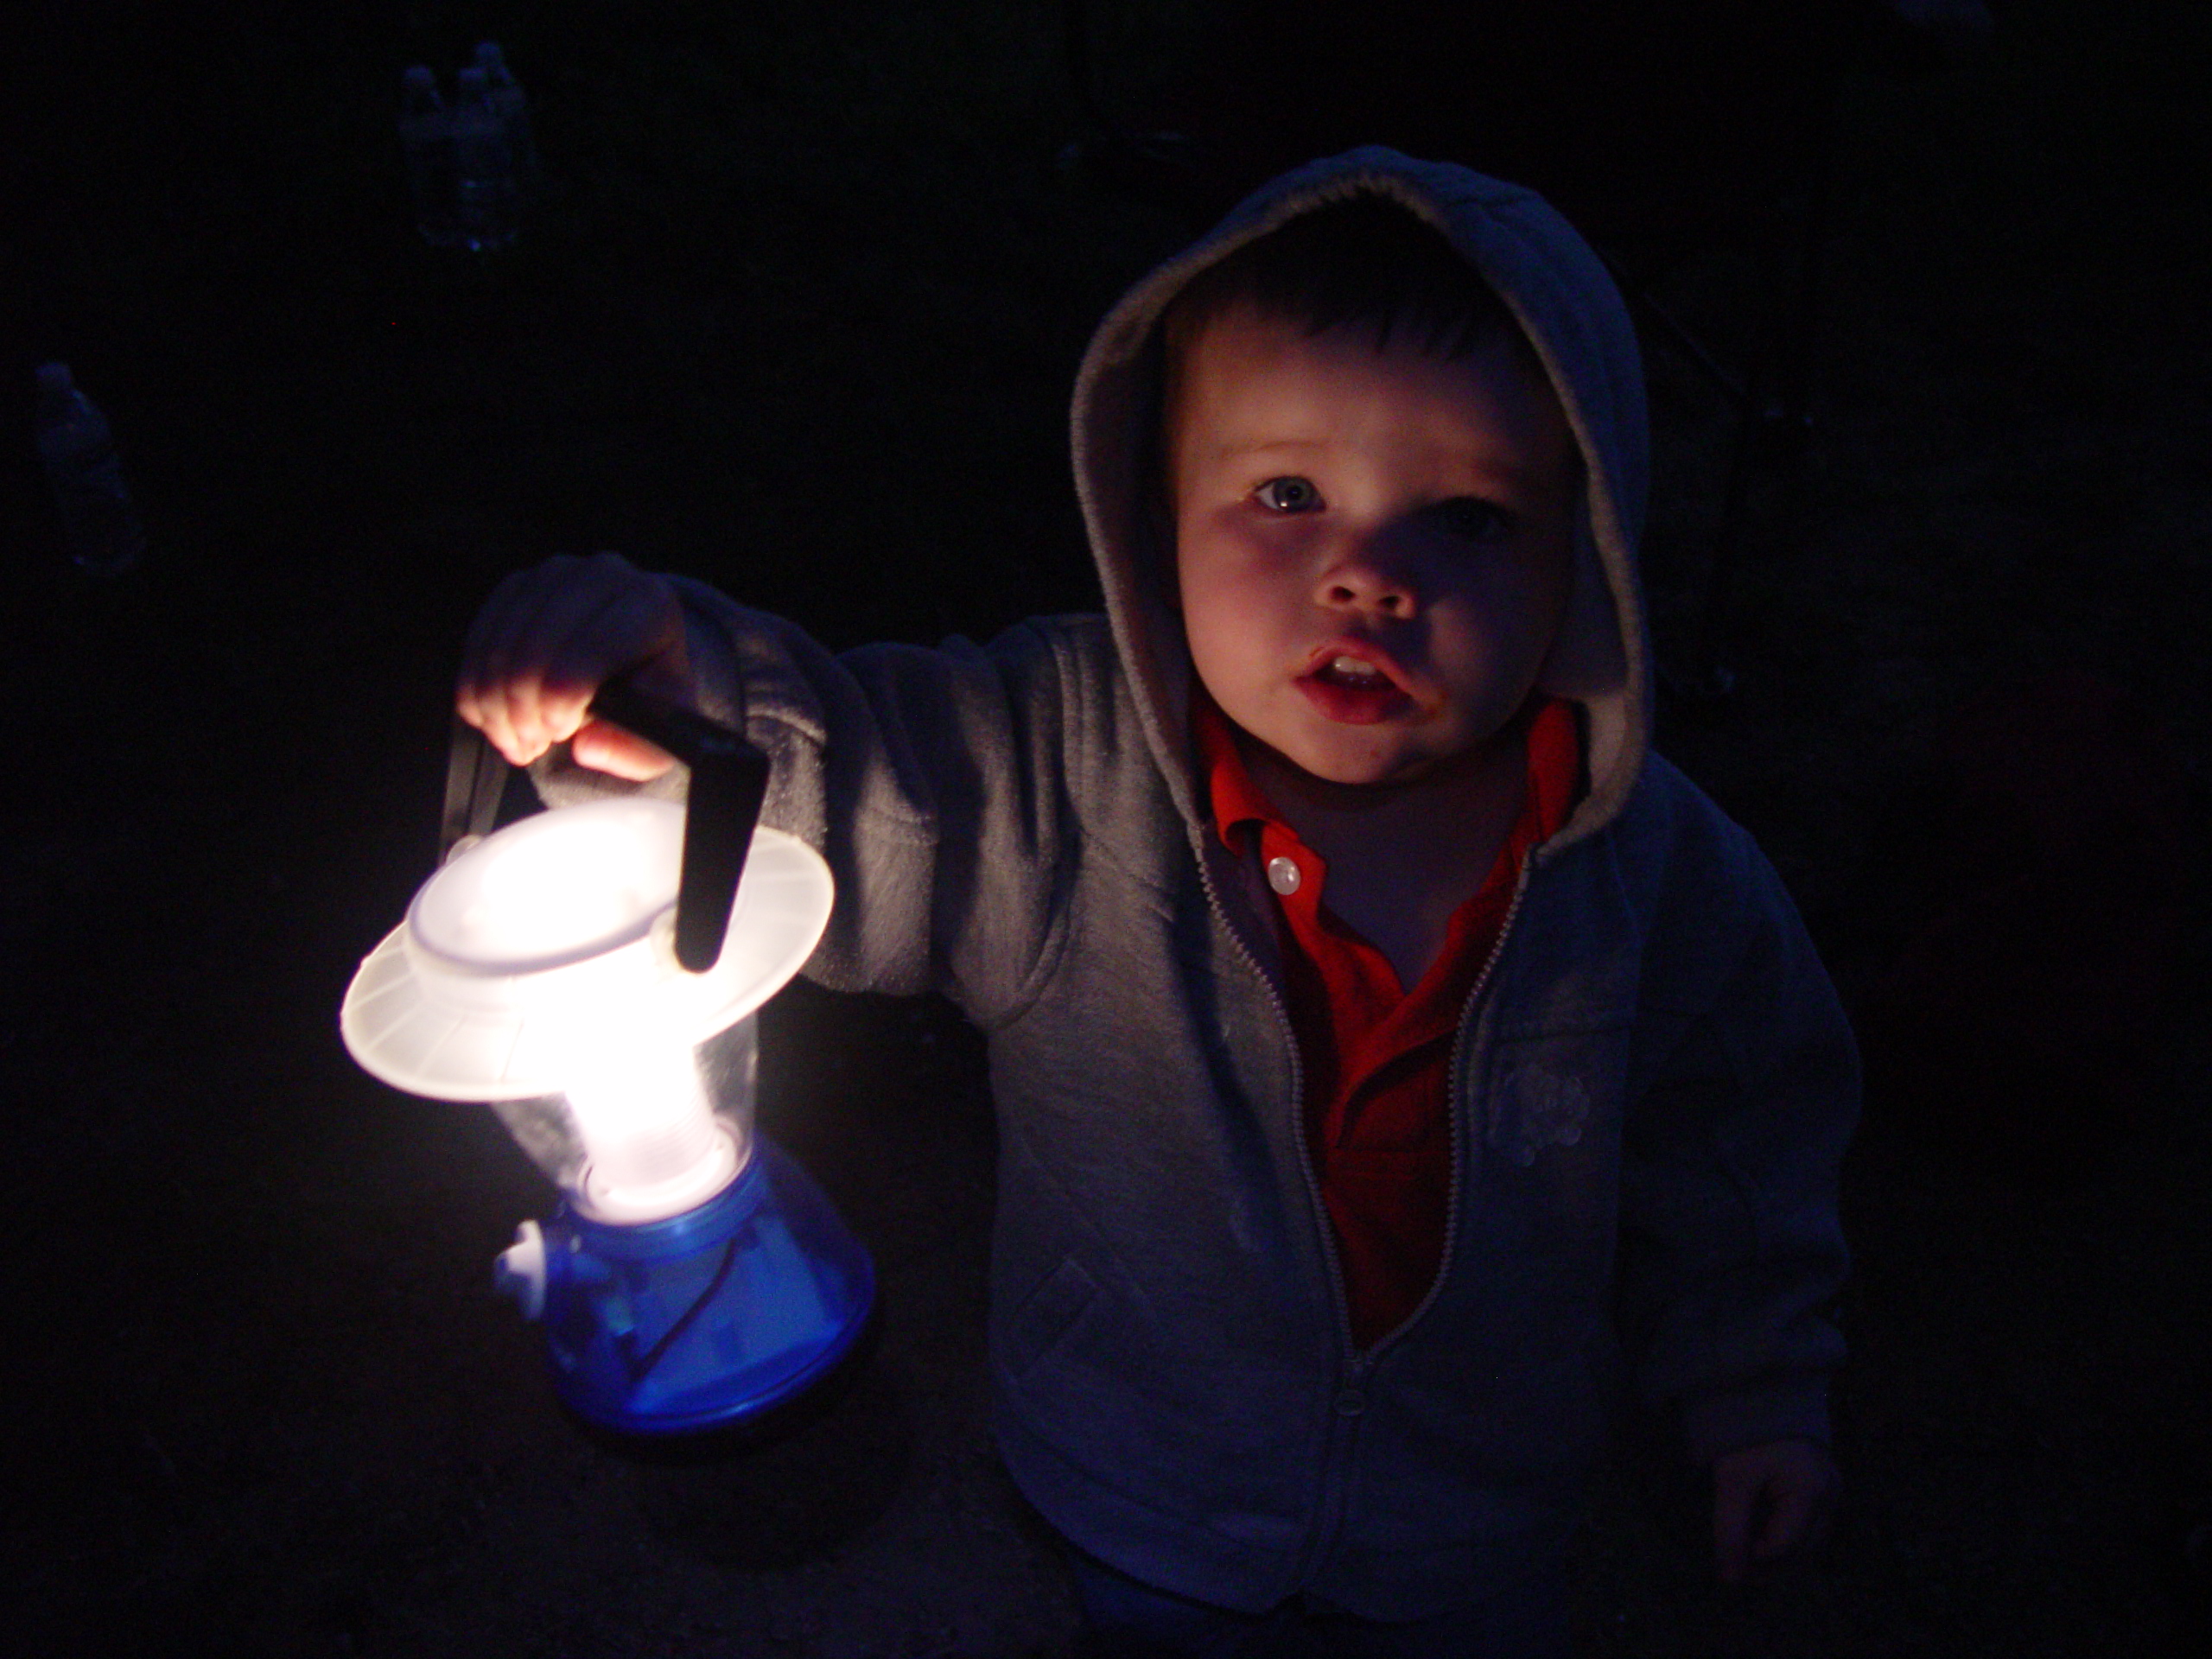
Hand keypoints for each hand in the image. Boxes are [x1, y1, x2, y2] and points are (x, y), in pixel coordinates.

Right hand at [457, 553, 687, 778]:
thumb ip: (633, 752)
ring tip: (515, 741)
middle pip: (539, 643)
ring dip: (496, 704)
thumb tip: (587, 747)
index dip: (564, 696)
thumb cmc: (649, 700)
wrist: (632, 663)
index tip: (557, 733)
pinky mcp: (517, 586)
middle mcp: (603, 575)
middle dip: (524, 706)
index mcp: (651, 604)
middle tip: (529, 747)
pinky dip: (476, 688)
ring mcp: (554, 574)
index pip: (593, 646)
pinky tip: (493, 719)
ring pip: (502, 644)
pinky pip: (479, 640)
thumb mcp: (659, 736)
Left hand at [1711, 1438, 1837, 1585]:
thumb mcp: (1732, 1478)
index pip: (1783, 1546)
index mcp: (1812, 1490)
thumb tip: (1729, 1579)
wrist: (1763, 1398)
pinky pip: (1808, 1532)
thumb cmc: (1748, 1435)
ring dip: (1775, 1555)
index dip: (1752, 1557)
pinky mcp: (1826, 1496)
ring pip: (1806, 1548)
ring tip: (1742, 1549)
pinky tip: (1760, 1536)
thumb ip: (1730, 1528)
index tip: (1725, 1555)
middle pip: (1801, 1553)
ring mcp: (1833, 1497)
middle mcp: (1832, 1498)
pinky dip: (1784, 1540)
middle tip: (1732, 1560)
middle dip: (1765, 1563)